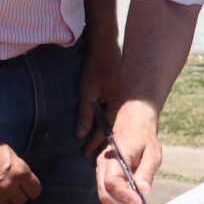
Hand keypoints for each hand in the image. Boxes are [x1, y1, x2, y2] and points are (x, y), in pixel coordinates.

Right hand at [0, 125, 41, 203]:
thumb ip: (17, 170)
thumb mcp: (9, 153)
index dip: (29, 189)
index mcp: (20, 172)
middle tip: (4, 188)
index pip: (35, 191)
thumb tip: (21, 181)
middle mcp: (9, 186)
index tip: (24, 189)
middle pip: (20, 201)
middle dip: (13, 195)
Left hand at [76, 34, 120, 155]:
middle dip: (100, 142)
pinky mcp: (116, 94)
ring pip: (109, 121)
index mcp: (119, 105)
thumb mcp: (87, 90)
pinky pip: (108, 112)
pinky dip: (102, 122)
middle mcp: (122, 104)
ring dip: (100, 133)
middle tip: (90, 158)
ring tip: (93, 148)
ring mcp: (120, 99)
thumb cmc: (96, 66)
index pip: (106, 129)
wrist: (104, 46)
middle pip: (110, 128)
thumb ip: (85, 113)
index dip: (95, 143)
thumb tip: (81, 135)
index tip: (86, 155)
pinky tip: (96, 128)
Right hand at [95, 103, 158, 203]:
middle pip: (105, 194)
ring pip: (104, 196)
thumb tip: (144, 192)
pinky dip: (118, 202)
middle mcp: (103, 164)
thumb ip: (147, 171)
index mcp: (115, 156)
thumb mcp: (152, 152)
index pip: (112, 182)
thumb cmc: (144, 138)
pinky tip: (133, 203)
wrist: (133, 123)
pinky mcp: (104, 175)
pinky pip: (107, 192)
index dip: (125, 197)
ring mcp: (100, 170)